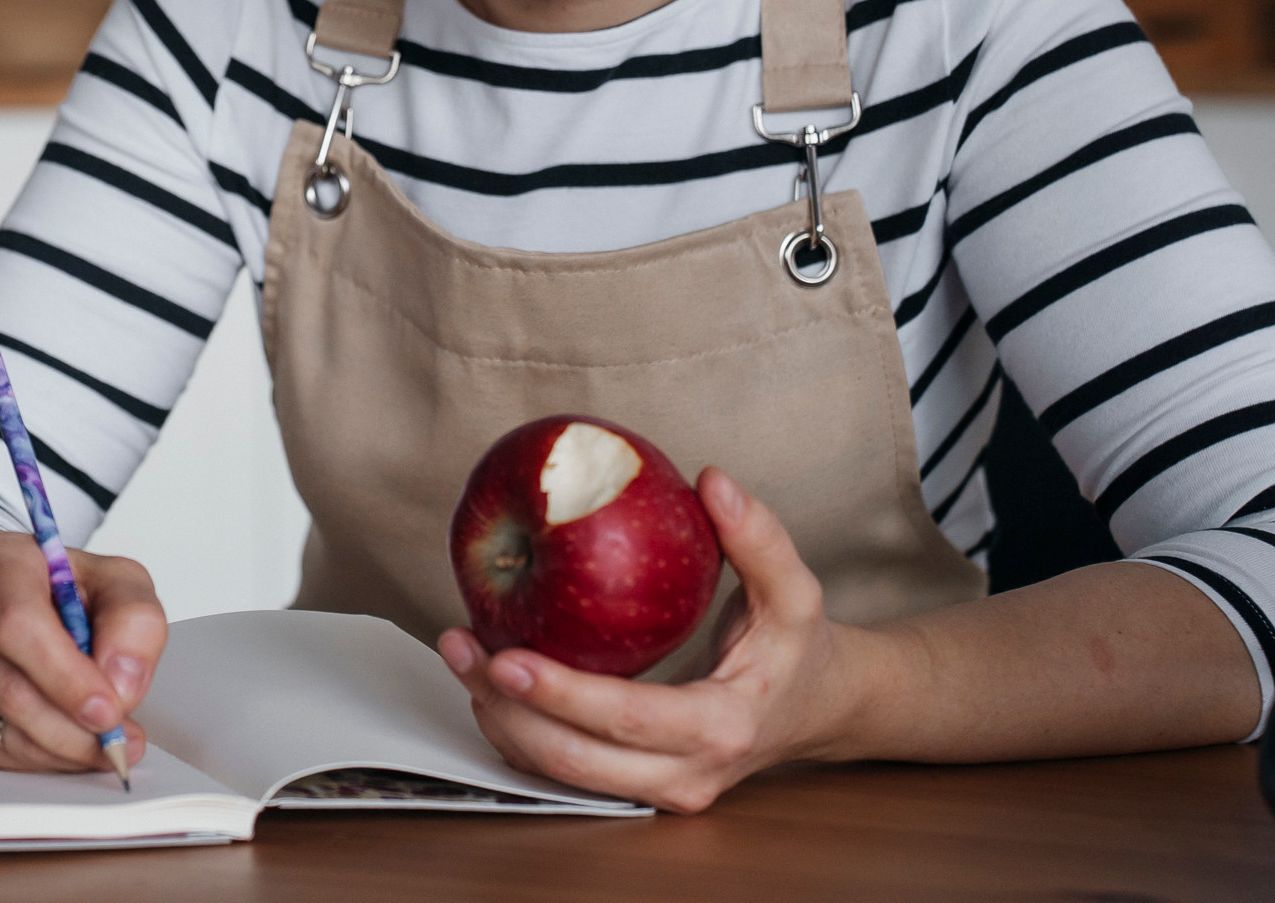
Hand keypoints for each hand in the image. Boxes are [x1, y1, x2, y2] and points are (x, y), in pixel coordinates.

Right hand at [0, 527, 166, 772]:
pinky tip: (63, 745)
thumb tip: (120, 685)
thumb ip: (134, 620)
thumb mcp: (115, 580)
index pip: (18, 625)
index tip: (109, 710)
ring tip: (101, 745)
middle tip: (117, 742)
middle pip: (6, 687)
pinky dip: (35, 760)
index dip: (65, 678)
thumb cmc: (59, 588)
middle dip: (71, 729)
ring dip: (58, 751)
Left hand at [438, 467, 869, 811]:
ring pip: (559, 773)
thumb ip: (759, 539)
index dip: (560, 693)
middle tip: (458, 646)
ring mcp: (659, 791)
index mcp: (721, 728)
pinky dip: (516, 730)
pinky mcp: (635, 788)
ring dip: (499, 718)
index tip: (504, 653)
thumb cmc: (796, 650)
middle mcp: (686, 775)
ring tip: (459, 654)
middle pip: (573, 759)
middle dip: (504, 706)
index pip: (627, 719)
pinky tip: (485, 679)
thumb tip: (713, 482)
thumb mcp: (795, 594)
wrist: (815, 713)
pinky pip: (563, 770)